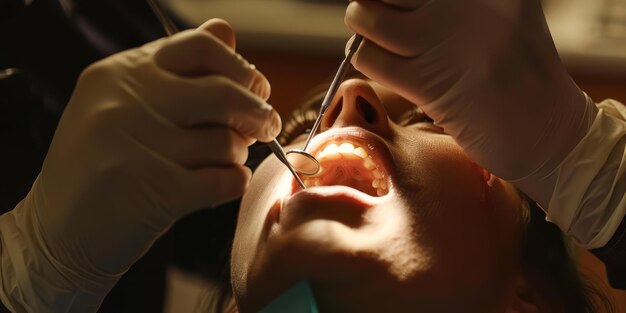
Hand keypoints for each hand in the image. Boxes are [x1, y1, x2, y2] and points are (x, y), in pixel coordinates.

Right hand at [0, 19, 279, 310]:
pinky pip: (226, 180)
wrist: (57, 232)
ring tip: (220, 162)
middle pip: (225, 94)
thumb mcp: (121, 102)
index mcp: (121, 73)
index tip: (255, 89)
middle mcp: (126, 103)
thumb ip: (175, 68)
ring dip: (236, 155)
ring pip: (228, 142)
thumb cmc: (102, 164)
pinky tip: (220, 184)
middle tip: (265, 126)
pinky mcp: (155, 191)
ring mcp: (138, 147)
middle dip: (258, 113)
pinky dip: (233, 183)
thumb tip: (225, 32)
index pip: (201, 46)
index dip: (240, 68)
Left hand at [344, 0, 595, 206]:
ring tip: (375, 40)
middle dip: (373, 3)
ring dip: (362, 29)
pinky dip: (366, 59)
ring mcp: (446, 43)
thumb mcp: (505, 15)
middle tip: (379, 19)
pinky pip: (368, 58)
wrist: (550, 133)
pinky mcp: (429, 84)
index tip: (395, 6)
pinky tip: (384, 66)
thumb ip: (454, 3)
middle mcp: (467, 5)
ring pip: (366, 17)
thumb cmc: (520, 75)